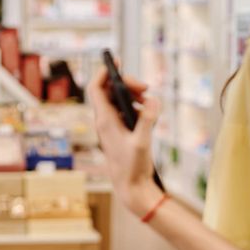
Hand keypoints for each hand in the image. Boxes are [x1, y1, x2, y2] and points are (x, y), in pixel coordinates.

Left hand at [86, 66, 163, 216]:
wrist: (131, 187)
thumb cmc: (133, 166)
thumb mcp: (143, 142)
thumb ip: (148, 120)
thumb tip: (153, 101)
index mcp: (105, 120)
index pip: (96, 88)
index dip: (104, 73)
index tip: (116, 62)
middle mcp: (105, 121)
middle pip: (109, 91)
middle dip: (126, 84)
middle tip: (145, 87)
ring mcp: (111, 126)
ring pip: (116, 100)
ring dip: (131, 94)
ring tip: (148, 98)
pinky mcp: (119, 131)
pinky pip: (123, 110)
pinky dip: (134, 105)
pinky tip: (148, 111)